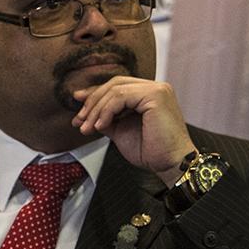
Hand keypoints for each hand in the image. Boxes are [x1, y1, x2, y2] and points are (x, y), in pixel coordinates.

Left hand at [69, 75, 195, 176]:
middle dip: (92, 102)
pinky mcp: (156, 95)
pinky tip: (100, 126)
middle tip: (79, 120)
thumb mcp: (121, 131)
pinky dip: (106, 111)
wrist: (170, 164)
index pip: (117, 86)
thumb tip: (86, 114)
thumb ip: (107, 119)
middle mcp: (155, 88)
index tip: (78, 107)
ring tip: (87, 128)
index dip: (95, 95)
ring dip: (96, 109)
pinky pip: (120, 97)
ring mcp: (157, 89)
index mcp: (148, 94)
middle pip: (114, 84)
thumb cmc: (152, 151)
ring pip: (115, 90)